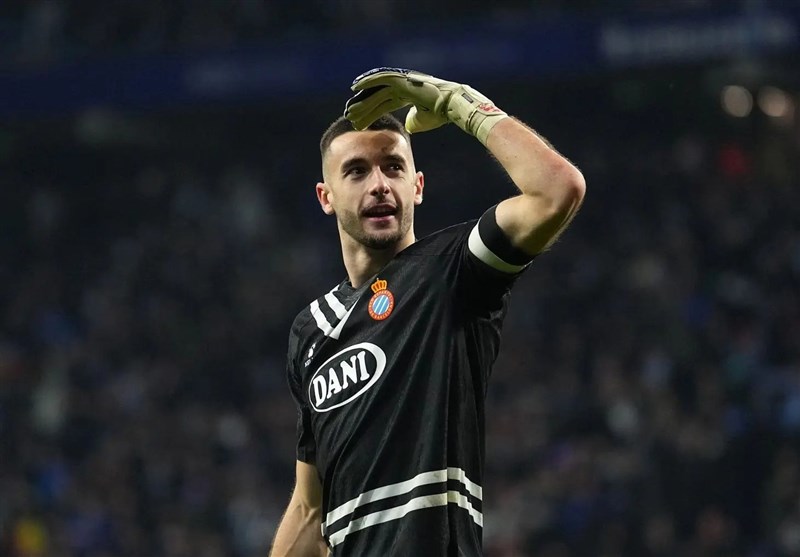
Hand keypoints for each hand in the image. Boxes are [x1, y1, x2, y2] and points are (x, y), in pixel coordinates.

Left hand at [344, 67, 507, 144]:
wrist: (450, 105)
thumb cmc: (440, 114)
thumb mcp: (421, 121)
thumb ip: (413, 121)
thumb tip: (409, 126)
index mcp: (406, 96)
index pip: (383, 104)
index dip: (370, 113)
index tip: (359, 122)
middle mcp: (402, 87)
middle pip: (377, 98)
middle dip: (363, 107)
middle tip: (349, 116)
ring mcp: (401, 81)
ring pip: (376, 90)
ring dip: (362, 98)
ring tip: (350, 106)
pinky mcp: (402, 78)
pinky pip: (381, 79)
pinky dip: (368, 82)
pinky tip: (355, 86)